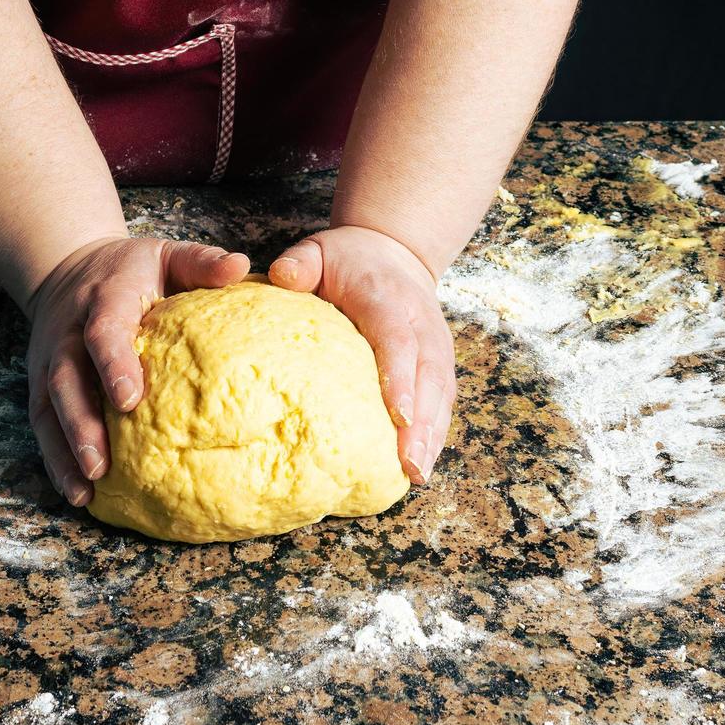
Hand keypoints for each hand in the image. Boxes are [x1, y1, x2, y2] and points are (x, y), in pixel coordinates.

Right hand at [25, 237, 249, 505]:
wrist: (68, 266)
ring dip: (65, 450)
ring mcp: (49, 361)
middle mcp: (68, 333)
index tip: (130, 400)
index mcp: (103, 300)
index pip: (104, 333)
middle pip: (67, 380)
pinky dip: (55, 459)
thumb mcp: (166, 253)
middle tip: (101, 464)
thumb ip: (202, 261)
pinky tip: (76, 493)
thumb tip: (243, 266)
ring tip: (86, 490)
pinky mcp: (40, 383)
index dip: (113, 364)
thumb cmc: (132, 269)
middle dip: (81, 423)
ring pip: (49, 408)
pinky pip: (42, 424)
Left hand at [269, 226, 452, 484]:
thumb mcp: (319, 250)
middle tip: (409, 465)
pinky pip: (443, 401)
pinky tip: (421, 465)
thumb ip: (301, 263)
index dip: (399, 377)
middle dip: (422, 422)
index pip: (397, 340)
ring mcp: (436, 345)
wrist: (395, 251)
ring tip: (418, 474)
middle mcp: (420, 324)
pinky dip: (435, 433)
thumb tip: (282, 276)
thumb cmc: (347, 260)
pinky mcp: (441, 364)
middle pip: (427, 376)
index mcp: (387, 299)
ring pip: (440, 393)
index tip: (398, 416)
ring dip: (433, 435)